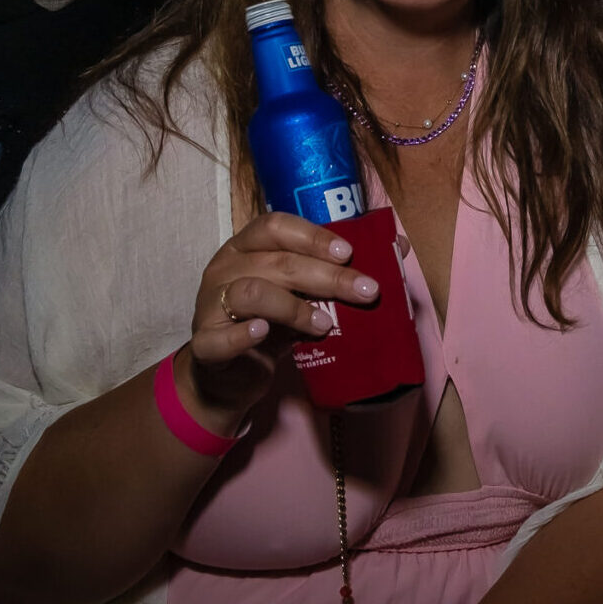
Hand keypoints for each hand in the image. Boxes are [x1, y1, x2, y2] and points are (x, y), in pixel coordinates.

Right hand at [178, 212, 380, 432]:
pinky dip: (243, 334)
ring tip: (325, 324)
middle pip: (277, 262)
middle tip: (367, 292)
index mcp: (247, 246)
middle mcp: (224, 267)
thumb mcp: (304, 295)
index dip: (313, 236)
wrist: (230, 377)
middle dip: (327, 276)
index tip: (350, 253)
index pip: (276, 226)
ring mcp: (209, 305)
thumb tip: (398, 247)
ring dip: (294, 307)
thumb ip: (338, 271)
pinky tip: (264, 333)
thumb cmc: (272, 325)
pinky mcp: (204, 344)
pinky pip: (218, 338)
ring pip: (250, 292)